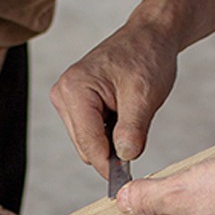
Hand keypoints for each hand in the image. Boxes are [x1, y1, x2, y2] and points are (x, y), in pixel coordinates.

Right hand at [50, 21, 179, 176]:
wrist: (150, 36)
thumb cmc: (147, 56)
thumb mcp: (144, 96)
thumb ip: (132, 130)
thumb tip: (124, 159)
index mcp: (74, 90)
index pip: (88, 145)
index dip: (109, 166)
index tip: (129, 179)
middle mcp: (63, 94)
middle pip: (85, 148)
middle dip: (112, 151)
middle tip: (139, 135)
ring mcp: (67, 100)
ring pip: (88, 144)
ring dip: (112, 141)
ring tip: (132, 116)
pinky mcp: (75, 104)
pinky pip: (91, 134)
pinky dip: (110, 134)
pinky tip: (124, 116)